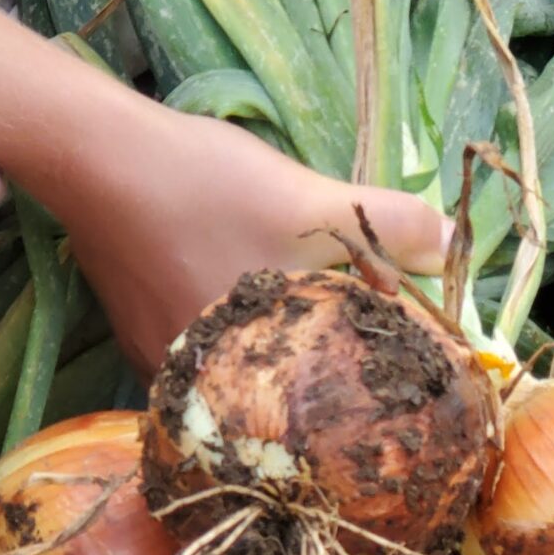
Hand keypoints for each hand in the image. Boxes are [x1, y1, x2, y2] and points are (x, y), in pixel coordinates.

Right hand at [51, 108, 453, 375]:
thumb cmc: (209, 190)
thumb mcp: (313, 204)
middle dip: (328, 355)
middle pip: (287, 387)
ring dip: (279, 339)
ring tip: (312, 298)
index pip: (334, 392)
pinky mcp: (139, 342)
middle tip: (364, 311)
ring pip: (245, 367)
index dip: (375, 362)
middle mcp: (201, 396)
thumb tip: (457, 245)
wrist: (95, 158)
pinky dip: (235, 326)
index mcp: (250, 382)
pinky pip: (206, 350)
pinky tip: (247, 288)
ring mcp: (163, 371)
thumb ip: (391, 227)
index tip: (403, 334)